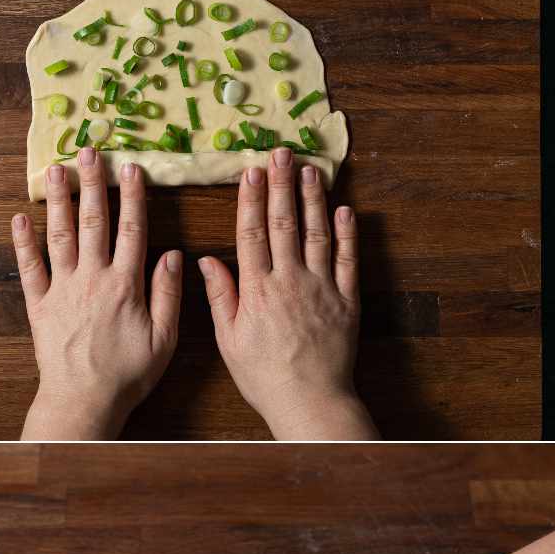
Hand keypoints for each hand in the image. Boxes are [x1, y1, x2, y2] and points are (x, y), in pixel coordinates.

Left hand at [12, 152, 181, 438]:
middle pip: (93, 222)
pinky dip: (23, 243)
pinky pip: (29, 269)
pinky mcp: (39, 306)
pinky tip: (20, 218)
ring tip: (55, 169)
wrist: (83, 400)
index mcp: (125, 284)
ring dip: (58, 200)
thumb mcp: (164, 338)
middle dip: (92, 184)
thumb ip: (168, 294)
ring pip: (59, 236)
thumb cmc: (128, 374)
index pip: (132, 229)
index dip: (132, 196)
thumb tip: (173, 255)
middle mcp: (92, 279)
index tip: (131, 167)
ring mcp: (62, 290)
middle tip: (89, 151)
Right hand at [198, 149, 376, 439]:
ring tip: (310, 171)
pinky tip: (344, 211)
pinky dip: (347, 233)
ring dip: (313, 199)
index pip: (252, 234)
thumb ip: (222, 296)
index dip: (251, 199)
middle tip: (281, 154)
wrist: (309, 398)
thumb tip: (207, 261)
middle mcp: (290, 280)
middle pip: (285, 223)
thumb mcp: (229, 339)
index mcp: (258, 290)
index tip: (251, 172)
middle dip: (281, 185)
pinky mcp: (346, 299)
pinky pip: (347, 259)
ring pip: (317, 233)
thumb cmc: (263, 375)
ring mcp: (321, 287)